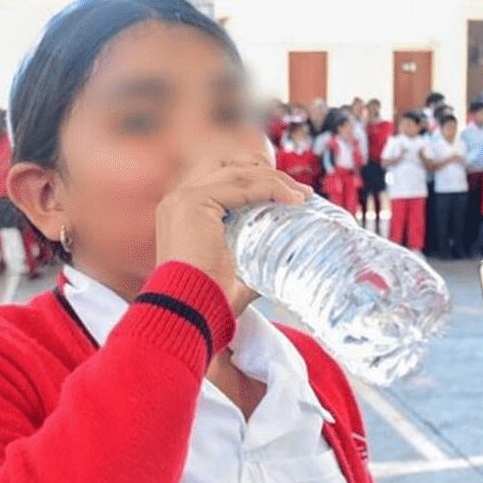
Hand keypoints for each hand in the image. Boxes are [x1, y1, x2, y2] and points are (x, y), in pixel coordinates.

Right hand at [155, 137, 310, 315]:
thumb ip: (256, 263)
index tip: (290, 195)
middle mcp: (179, 200)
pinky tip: (292, 200)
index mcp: (184, 213)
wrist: (189, 313)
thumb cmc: (208, 302)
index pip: (224, 179)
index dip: (258, 180)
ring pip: (240, 173)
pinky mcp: (194, 203)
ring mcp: (184, 198)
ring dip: (275, 180)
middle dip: (269, 175)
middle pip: (231, 169)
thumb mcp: (235, 274)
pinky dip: (270, 189)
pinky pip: (242, 186)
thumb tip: (285, 265)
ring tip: (303, 196)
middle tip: (301, 193)